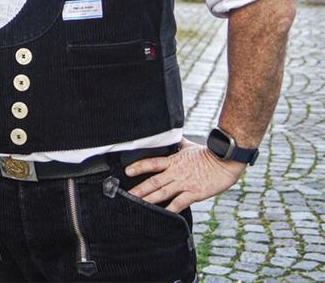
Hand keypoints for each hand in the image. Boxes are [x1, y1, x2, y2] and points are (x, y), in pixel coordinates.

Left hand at [126, 138, 246, 212]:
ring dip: (149, 200)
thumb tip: (170, 137)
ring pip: (162, 193)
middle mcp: (176, 173)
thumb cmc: (208, 154)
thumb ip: (177, 144)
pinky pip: (180, 203)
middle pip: (153, 181)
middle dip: (139, 189)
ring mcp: (185, 184)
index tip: (127, 171)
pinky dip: (170, 209)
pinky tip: (162, 215)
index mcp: (174, 161)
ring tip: (137, 205)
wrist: (226, 162)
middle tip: (125, 195)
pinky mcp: (194, 193)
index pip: (152, 163)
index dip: (139, 167)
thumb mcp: (189, 146)